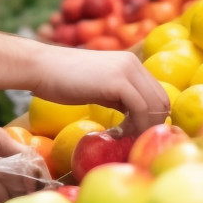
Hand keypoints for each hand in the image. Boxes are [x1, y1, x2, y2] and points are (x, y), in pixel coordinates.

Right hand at [30, 45, 169, 135]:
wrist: (41, 67)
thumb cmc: (62, 79)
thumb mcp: (98, 87)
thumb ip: (118, 97)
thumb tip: (133, 118)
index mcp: (130, 63)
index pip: (157, 94)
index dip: (152, 117)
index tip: (137, 133)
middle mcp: (133, 63)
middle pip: (161, 100)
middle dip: (152, 124)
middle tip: (133, 139)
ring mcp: (127, 70)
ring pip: (154, 105)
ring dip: (144, 127)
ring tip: (125, 138)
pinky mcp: (117, 81)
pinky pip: (140, 108)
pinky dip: (136, 125)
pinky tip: (119, 133)